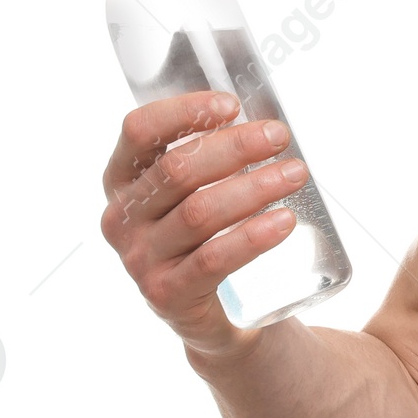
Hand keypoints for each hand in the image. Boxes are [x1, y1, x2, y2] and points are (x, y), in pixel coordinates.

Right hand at [100, 91, 305, 359]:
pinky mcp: (167, 293)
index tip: (231, 104)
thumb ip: (210, 154)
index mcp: (121, 181)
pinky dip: (253, 237)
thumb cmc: (201, 236)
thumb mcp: (191, 192)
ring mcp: (139, 259)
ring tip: (296, 173)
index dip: (183, 112)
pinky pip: (213, 259)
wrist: (202, 313)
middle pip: (177, 170)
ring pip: (199, 213)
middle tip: (279, 137)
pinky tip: (285, 220)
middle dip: (235, 147)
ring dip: (254, 187)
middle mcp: (121, 218)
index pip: (138, 132)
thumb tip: (265, 120)